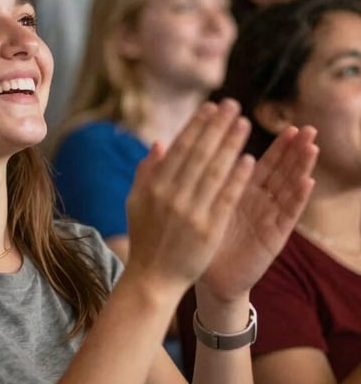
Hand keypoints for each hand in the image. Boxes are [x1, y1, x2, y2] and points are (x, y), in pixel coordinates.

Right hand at [125, 101, 253, 301]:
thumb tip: (160, 143)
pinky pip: (225, 198)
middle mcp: (171, 195)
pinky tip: (249, 159)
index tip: (211, 107)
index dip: (197, 125)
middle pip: (199, 154)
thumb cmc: (145, 237)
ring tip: (244, 124)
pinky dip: (236, 178)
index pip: (179, 148)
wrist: (153, 278)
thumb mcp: (135, 202)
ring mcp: (190, 212)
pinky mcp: (208, 230)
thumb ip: (146, 172)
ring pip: (214, 171)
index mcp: (153, 186)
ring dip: (230, 145)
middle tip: (233, 106)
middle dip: (217, 126)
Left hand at [199, 125, 317, 302]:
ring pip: (287, 187)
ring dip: (300, 167)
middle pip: (278, 170)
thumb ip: (182, 174)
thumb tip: (160, 143)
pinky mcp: (273, 236)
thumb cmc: (196, 238)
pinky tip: (307, 181)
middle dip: (291, 149)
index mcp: (237, 190)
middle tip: (306, 127)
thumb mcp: (188, 202)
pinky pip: (287, 215)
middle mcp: (255, 201)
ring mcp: (266, 217)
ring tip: (311, 145)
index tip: (281, 123)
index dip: (266, 144)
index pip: (254, 160)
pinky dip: (298, 197)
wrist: (204, 277)